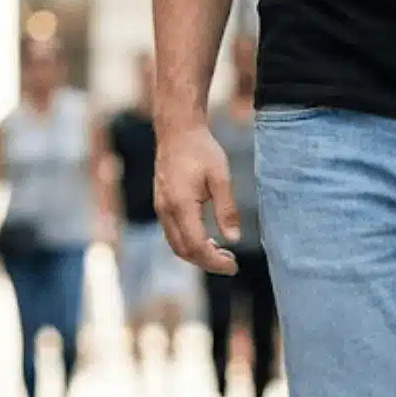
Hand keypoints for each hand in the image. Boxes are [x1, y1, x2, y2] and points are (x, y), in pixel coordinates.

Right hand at [153, 119, 239, 275]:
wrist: (177, 130)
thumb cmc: (201, 150)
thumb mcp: (220, 178)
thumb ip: (227, 210)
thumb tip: (233, 239)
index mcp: (181, 205)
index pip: (196, 246)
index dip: (215, 261)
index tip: (234, 266)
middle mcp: (166, 210)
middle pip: (184, 251)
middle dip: (207, 262)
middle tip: (230, 262)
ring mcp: (161, 208)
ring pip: (176, 245)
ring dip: (198, 254)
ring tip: (222, 253)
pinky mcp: (161, 204)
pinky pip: (173, 234)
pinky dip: (189, 243)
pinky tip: (208, 239)